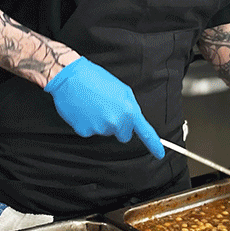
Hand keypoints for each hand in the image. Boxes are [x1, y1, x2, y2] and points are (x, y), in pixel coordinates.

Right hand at [45, 57, 164, 158]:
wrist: (70, 76)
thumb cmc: (94, 78)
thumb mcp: (121, 89)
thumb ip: (130, 107)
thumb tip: (131, 120)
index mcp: (128, 110)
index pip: (145, 132)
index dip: (154, 145)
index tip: (159, 154)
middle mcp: (116, 122)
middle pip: (123, 135)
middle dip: (119, 125)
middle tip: (108, 108)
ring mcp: (100, 128)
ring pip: (106, 132)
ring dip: (102, 121)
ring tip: (94, 104)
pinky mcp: (85, 131)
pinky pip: (91, 131)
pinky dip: (88, 123)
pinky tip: (84, 110)